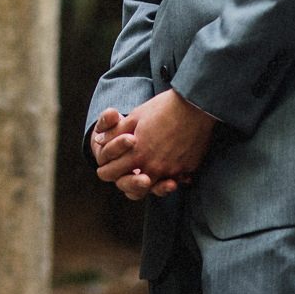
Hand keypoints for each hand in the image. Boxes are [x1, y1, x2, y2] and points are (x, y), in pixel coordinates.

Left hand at [95, 90, 213, 188]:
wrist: (195, 105)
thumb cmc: (162, 108)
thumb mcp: (134, 117)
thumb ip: (115, 133)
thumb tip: (99, 140)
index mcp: (137, 154)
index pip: (112, 173)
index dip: (106, 170)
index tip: (106, 168)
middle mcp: (154, 168)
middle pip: (133, 187)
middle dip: (126, 181)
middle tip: (125, 174)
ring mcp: (172, 171)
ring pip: (155, 188)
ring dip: (149, 182)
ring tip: (147, 175)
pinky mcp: (188, 170)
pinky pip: (176, 180)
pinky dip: (171, 177)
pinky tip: (169, 169)